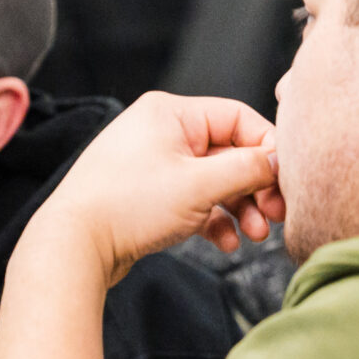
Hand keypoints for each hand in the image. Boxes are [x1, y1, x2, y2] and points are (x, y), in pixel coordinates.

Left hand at [29, 93, 284, 279]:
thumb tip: (278, 160)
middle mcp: (161, 131)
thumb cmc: (128, 206)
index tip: (285, 183)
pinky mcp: (148, 194)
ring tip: (255, 235)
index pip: (238, 118)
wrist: (73, 245)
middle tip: (275, 216)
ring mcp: (153, 163)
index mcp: (171, 112)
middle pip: (229, 151)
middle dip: (255, 187)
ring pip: (214, 180)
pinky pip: (193, 200)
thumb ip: (246, 168)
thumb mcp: (199, 185)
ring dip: (239, 207)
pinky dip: (213, 219)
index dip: (267, 150)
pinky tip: (225, 243)